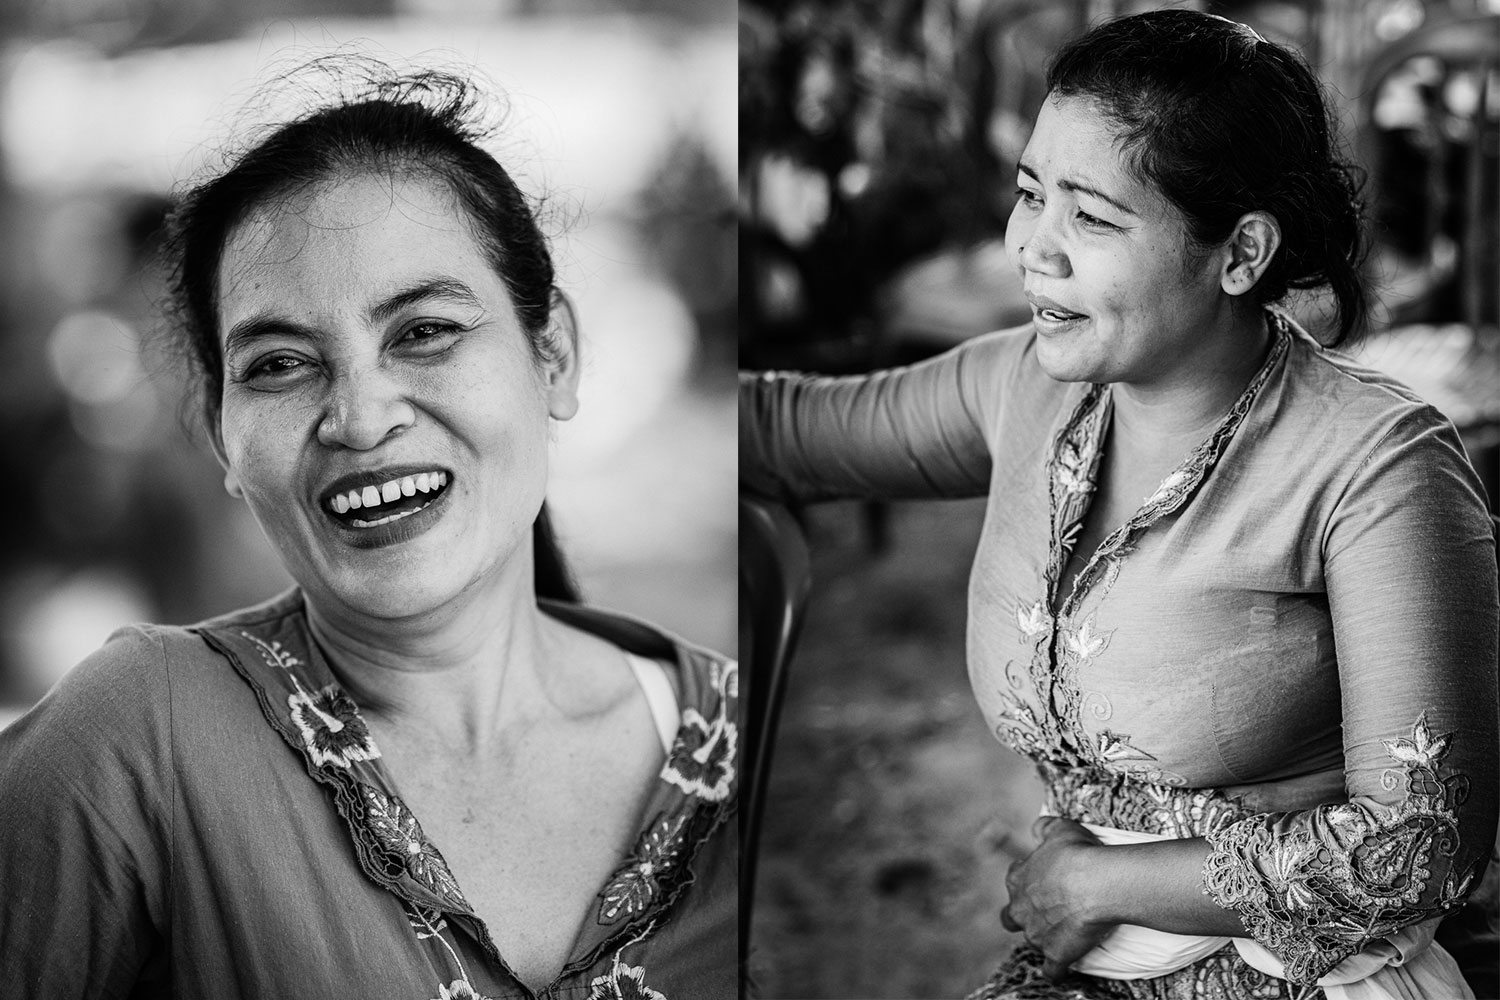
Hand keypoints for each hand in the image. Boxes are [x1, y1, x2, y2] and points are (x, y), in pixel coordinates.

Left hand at [999, 816, 1111, 981]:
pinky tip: (1062, 969)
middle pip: (1011, 916)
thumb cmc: (1080, 854)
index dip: (1027, 879)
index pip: (1014, 879)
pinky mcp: (1055, 954)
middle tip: (1043, 911)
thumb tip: (1035, 829)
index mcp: (1019, 878)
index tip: (1043, 878)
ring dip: (1043, 938)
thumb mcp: (1060, 828)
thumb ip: (1044, 827)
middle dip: (1022, 914)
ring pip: (1032, 941)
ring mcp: (1037, 934)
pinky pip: (1051, 970)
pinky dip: (1056, 970)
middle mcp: (1021, 908)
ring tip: (1061, 934)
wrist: (1098, 884)